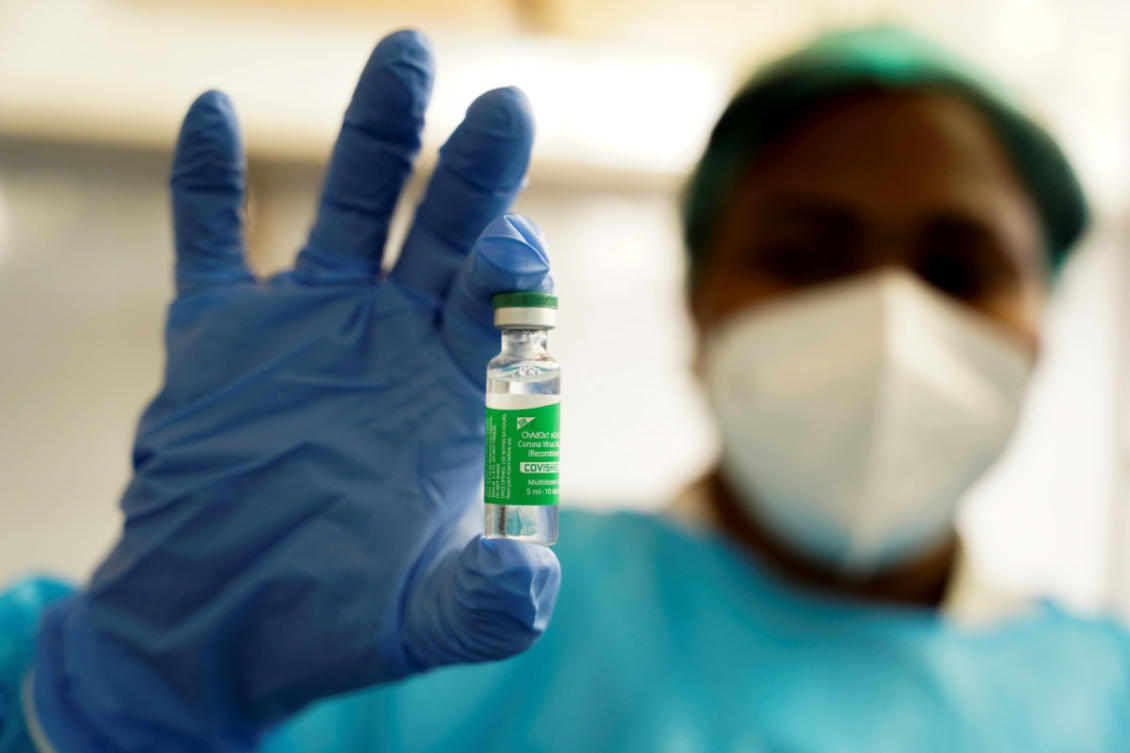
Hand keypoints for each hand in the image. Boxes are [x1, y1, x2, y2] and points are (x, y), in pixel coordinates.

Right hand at [32, 30, 559, 752]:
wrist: (215, 632)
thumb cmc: (329, 626)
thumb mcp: (415, 624)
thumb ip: (481, 604)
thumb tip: (534, 576)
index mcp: (457, 398)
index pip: (505, 317)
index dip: (515, 283)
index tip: (511, 253)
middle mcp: (397, 343)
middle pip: (448, 237)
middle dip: (475, 175)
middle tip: (505, 108)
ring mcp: (312, 327)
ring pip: (352, 210)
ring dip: (377, 137)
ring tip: (404, 55)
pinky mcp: (224, 333)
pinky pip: (215, 239)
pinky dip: (210, 182)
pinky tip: (218, 114)